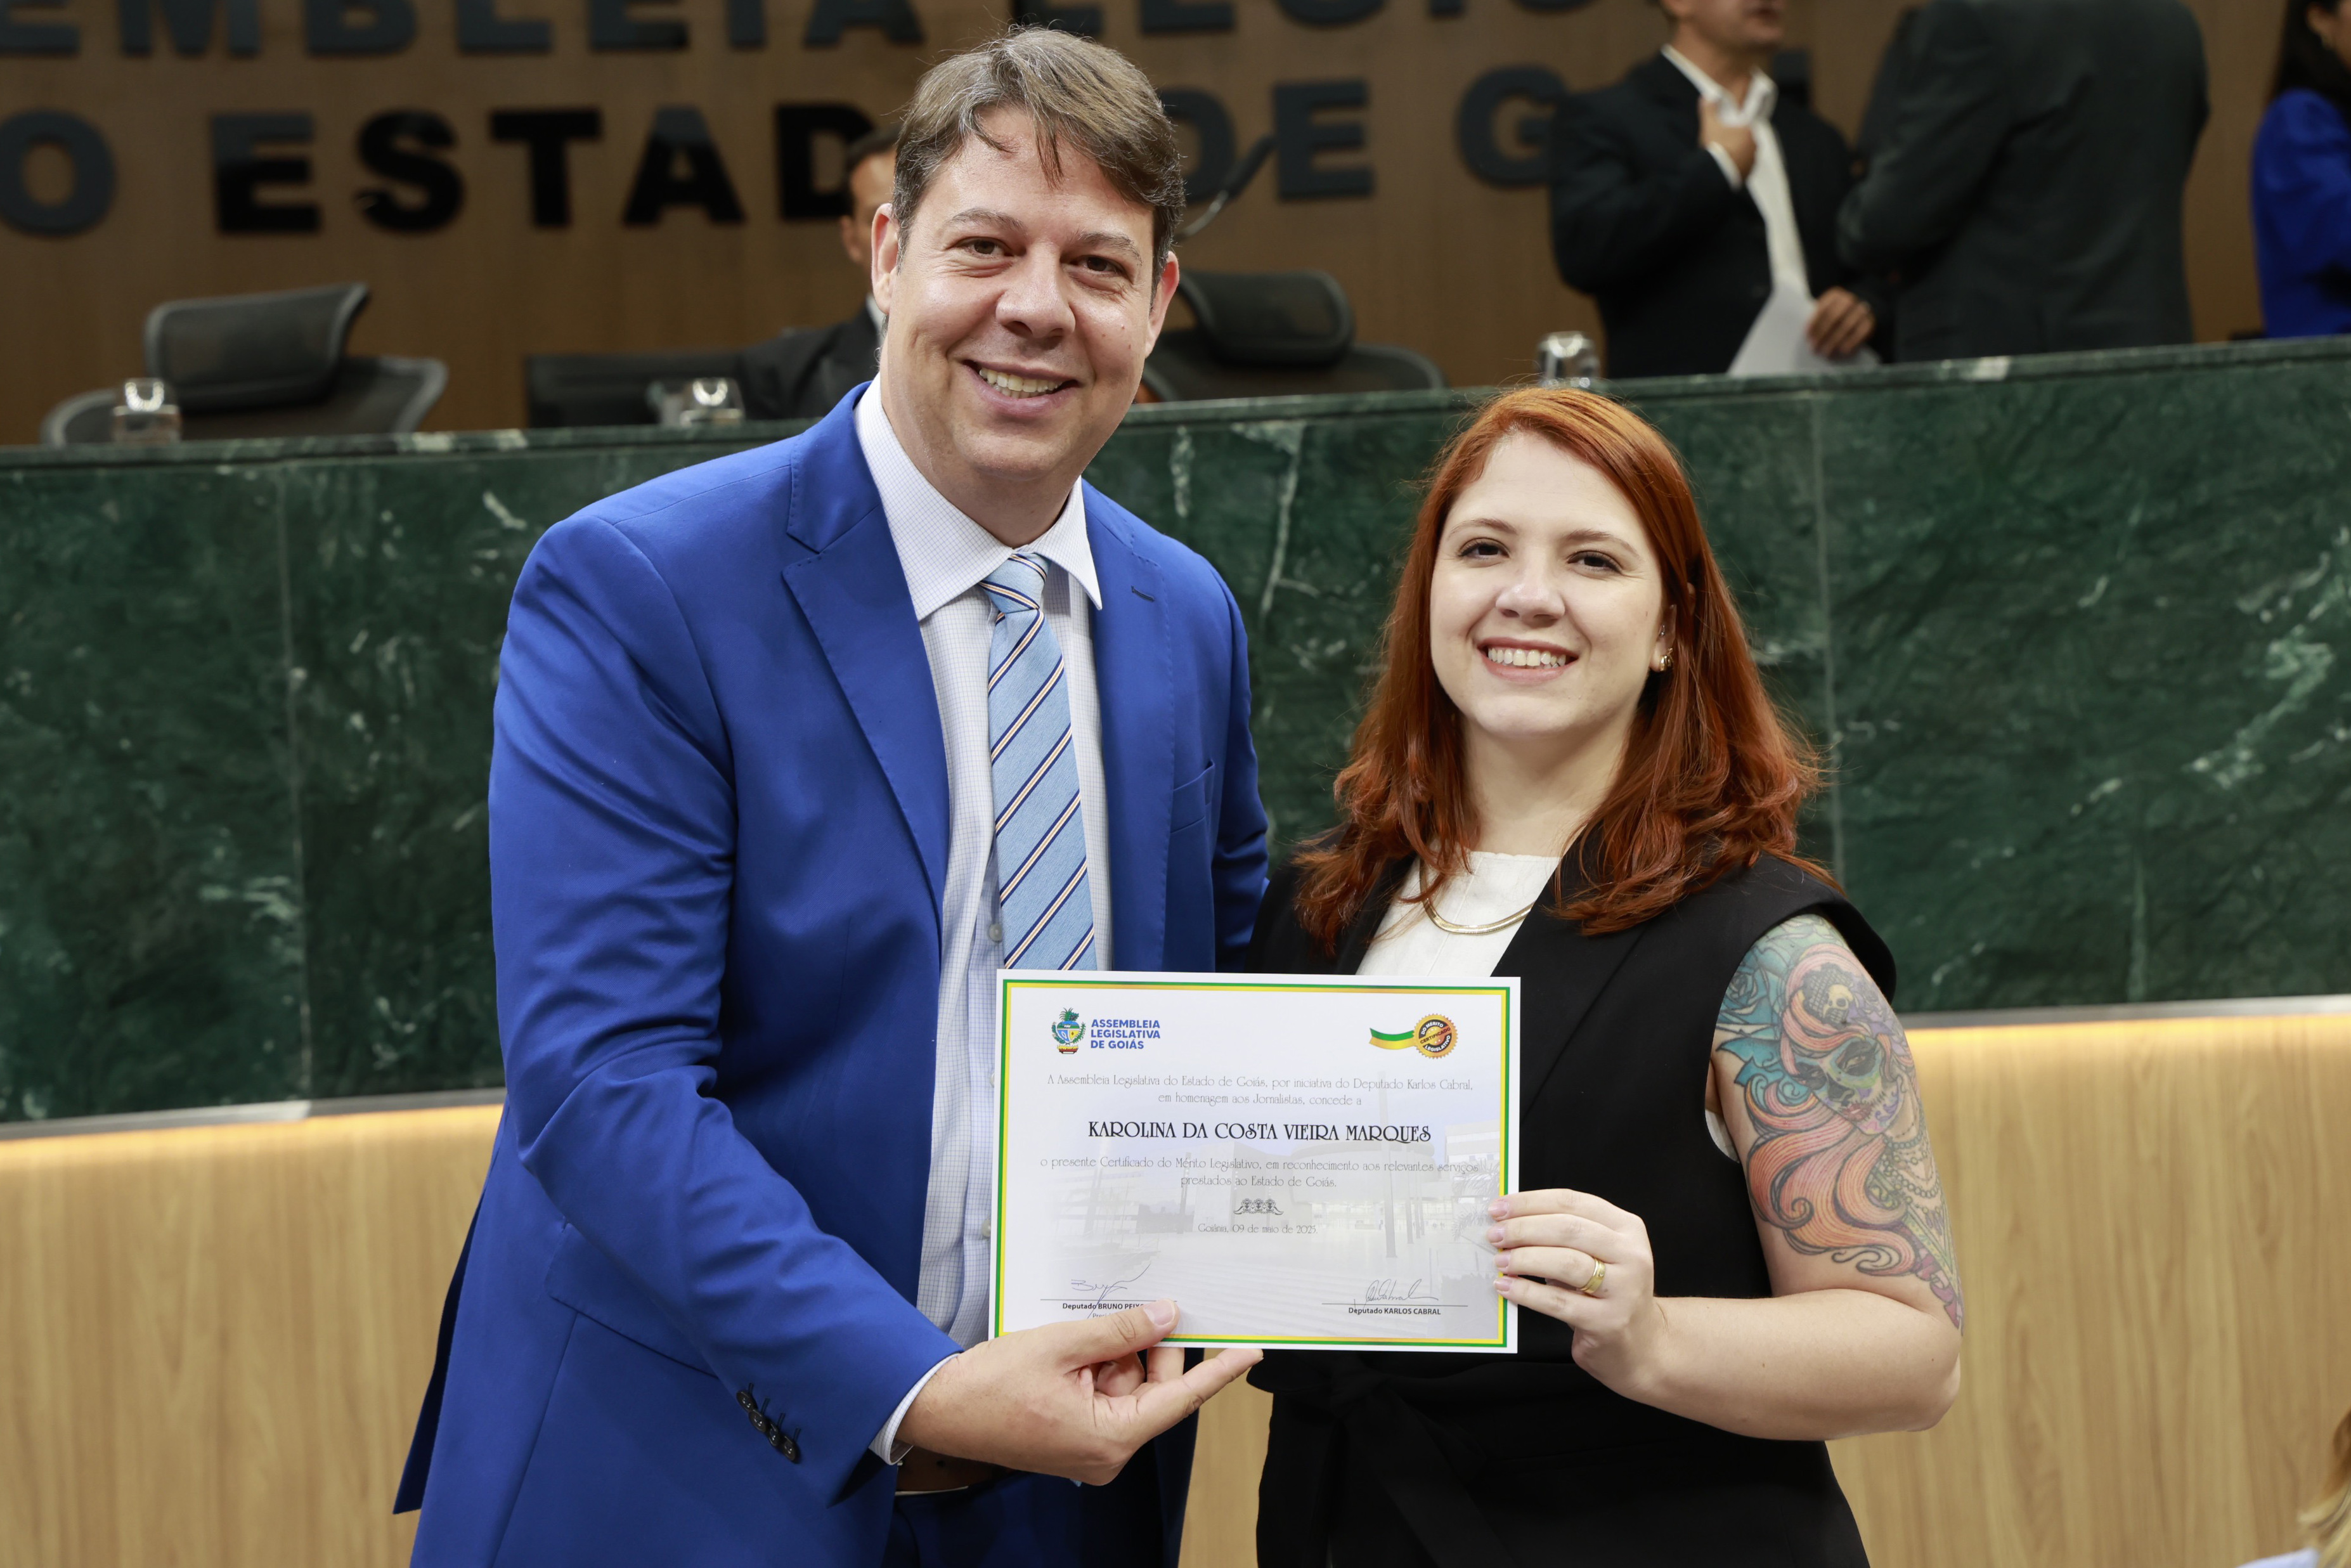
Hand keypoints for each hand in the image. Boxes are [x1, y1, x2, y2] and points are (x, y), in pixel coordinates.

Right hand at [896, 1301, 1260, 1484]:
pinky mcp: (1075, 1435)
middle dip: (1151, 1343)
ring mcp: (1092, 1445)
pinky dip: (1101, 1362)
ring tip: (1094, 1320)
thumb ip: (1119, 1330)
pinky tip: (1082, 1337)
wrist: (937, 1408)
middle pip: (1154, 1386)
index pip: (1182, 1399)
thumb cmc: (992, 1385)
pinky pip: (1106, 1391)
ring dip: (1119, 1349)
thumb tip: (1167, 1314)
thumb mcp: (1061, 1346)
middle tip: (1152, 1297)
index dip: (1219, 1372)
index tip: (1252, 1350)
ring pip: (1129, 1385)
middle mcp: (1109, 1450)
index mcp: (1112, 1438)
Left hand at [1490, 1190, 1669, 1400]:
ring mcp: (1624, 1289)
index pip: (1572, 1202)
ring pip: (1566, 1262)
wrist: (1641, 1345)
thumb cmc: (1607, 1293)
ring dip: (1525, 1259)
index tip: (1499, 1207)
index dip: (1531, 1202)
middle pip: (1568, 1229)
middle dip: (1524, 1228)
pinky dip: (1527, 1292)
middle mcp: (1631, 1254)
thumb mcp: (1596, 1254)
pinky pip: (1559, 1302)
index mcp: (1627, 1227)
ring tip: (1500, 1261)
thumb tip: (1509, 1221)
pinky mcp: (1608, 1321)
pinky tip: (1506, 1287)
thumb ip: (1564, 1235)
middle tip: (1495, 1235)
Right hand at [1698, 100, 1756, 180]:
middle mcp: (1754, 145)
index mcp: (1749, 131)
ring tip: (1724, 160)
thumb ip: (1709, 110)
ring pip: (1746, 155)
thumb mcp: (1709, 125)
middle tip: (1723, 147)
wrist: (1716, 173)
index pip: (1745, 128)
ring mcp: (1753, 161)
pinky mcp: (1748, 174)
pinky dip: (1737, 168)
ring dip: (1738, 156)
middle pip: (1746, 141)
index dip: (1735, 131)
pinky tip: (1726, 169)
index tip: (1725, 134)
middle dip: (1737, 143)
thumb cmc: (1716, 146)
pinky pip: (1744, 168)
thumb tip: (1706, 95)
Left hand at [1806, 288, 1876, 358]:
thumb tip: (1809, 337)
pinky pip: (1861, 333)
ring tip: (1826, 353)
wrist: (1860, 310)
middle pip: (1834, 318)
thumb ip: (1818, 319)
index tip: (1808, 337)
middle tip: (1814, 348)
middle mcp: (1849, 300)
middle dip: (1823, 335)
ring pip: (1846, 326)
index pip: (1823, 309)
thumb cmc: (1837, 314)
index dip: (1814, 324)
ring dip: (1835, 341)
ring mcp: (1861, 309)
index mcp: (1835, 295)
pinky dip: (1851, 342)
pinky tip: (1843, 351)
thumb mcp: (1827, 310)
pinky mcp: (1870, 321)